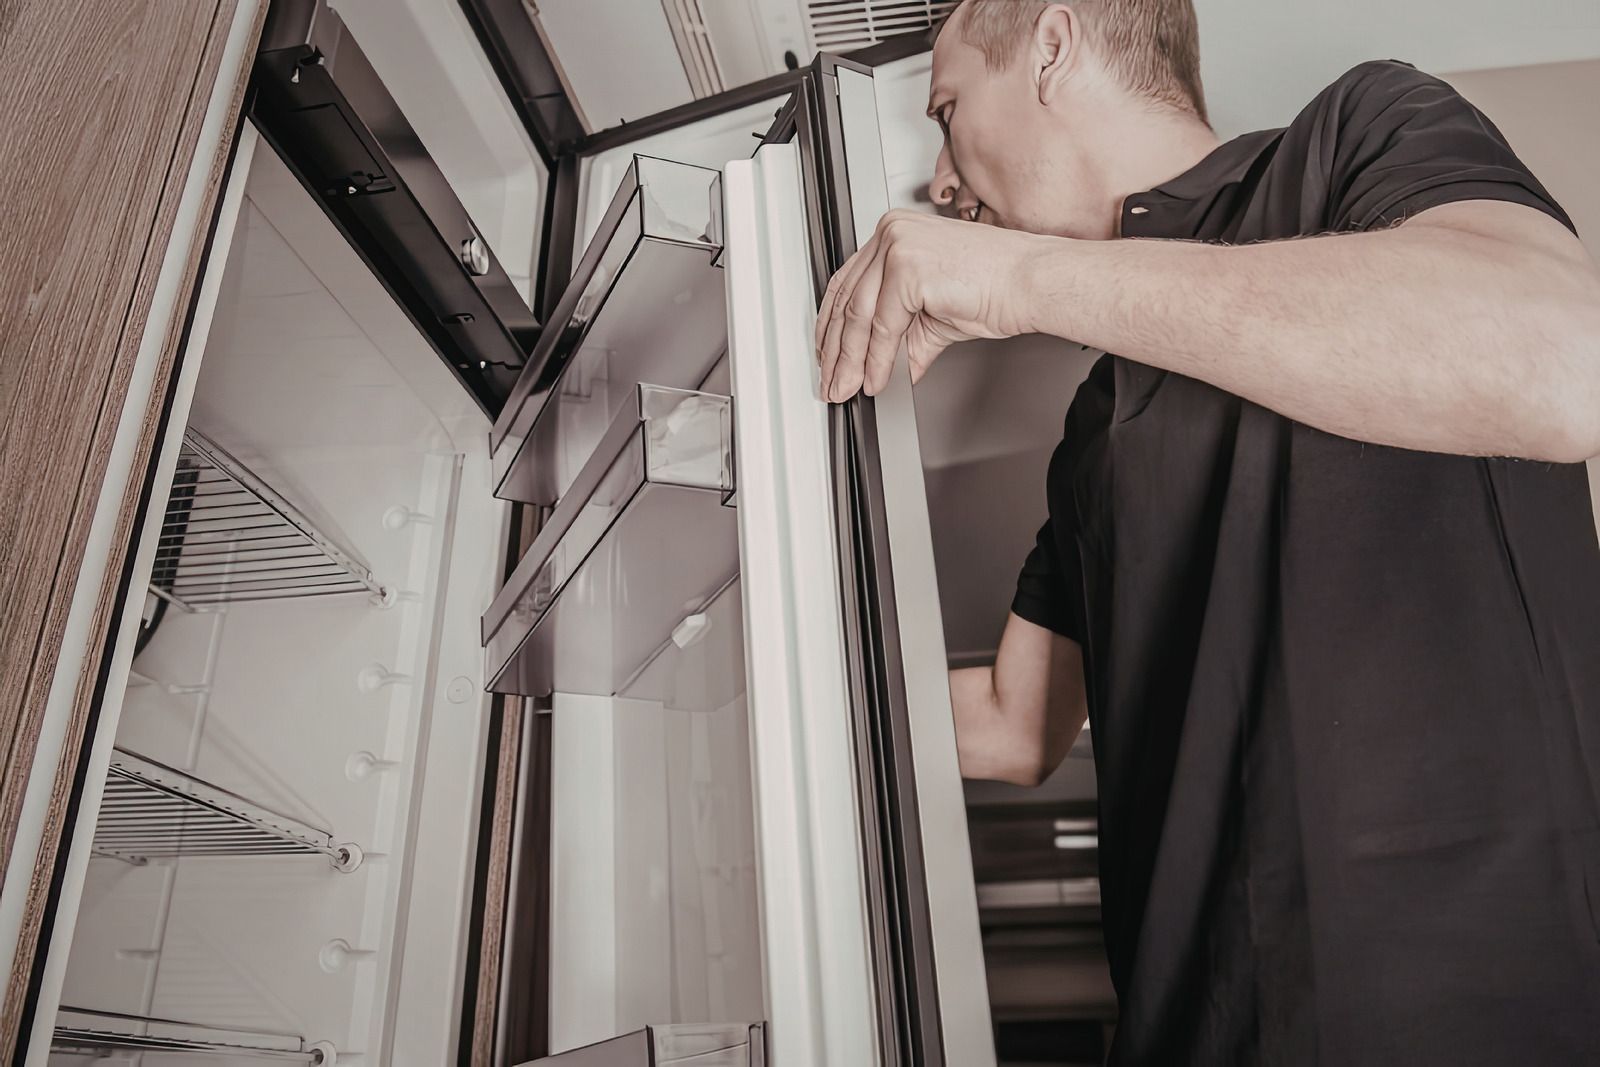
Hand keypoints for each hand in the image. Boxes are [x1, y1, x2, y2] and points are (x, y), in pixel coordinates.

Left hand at [815, 209, 1037, 401]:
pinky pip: (883, 325)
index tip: (830, 355)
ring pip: (859, 316)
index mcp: (894, 234)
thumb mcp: (932, 316)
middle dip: (837, 350)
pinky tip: (876, 380)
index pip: (848, 284)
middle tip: (833, 382)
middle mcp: (891, 233)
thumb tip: (881, 368)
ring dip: (852, 361)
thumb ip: (901, 338)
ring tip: (848, 387)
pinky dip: (877, 359)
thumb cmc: (996, 286)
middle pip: (848, 300)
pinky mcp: (908, 267)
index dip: (832, 326)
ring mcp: (898, 246)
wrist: (1030, 282)